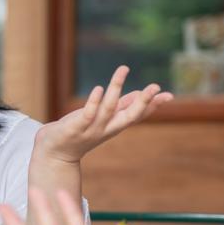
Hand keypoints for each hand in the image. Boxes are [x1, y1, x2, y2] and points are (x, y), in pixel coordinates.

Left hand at [34, 66, 171, 163]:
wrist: (55, 154)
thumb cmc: (80, 132)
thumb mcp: (104, 119)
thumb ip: (121, 107)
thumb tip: (139, 95)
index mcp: (114, 125)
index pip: (138, 115)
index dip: (153, 105)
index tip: (168, 96)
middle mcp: (106, 128)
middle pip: (129, 116)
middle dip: (143, 102)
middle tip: (155, 87)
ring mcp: (92, 129)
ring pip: (107, 109)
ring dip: (115, 90)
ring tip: (123, 70)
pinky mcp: (75, 128)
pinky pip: (87, 114)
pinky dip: (93, 102)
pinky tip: (99, 88)